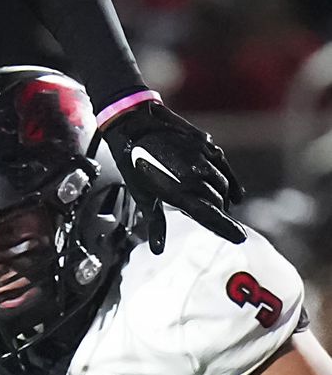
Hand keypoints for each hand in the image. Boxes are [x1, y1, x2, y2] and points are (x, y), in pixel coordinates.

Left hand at [97, 99, 244, 253]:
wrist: (135, 124)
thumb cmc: (134, 163)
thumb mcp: (142, 196)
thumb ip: (155, 223)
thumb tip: (158, 249)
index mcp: (178, 191)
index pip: (210, 215)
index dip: (226, 228)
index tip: (240, 237)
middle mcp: (194, 175)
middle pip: (218, 202)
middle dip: (220, 214)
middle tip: (220, 224)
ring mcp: (202, 158)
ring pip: (223, 184)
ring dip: (222, 198)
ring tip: (218, 207)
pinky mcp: (206, 145)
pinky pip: (224, 166)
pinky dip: (230, 180)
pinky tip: (234, 192)